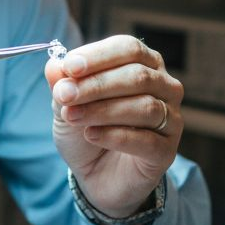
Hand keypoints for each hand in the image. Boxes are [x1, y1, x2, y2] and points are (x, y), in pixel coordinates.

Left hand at [46, 35, 183, 217]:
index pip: (129, 49)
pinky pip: (146, 140)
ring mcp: (170, 120)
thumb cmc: (87, 130)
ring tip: (71, 117)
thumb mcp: (67, 106)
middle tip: (64, 95)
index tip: (69, 67)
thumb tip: (54, 66)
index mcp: (144, 65)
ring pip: (145, 107)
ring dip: (102, 110)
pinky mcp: (167, 151)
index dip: (99, 56)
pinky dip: (115, 136)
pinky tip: (90, 135)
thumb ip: (62, 85)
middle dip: (96, 85)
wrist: (95, 175)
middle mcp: (164, 88)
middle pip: (137, 76)